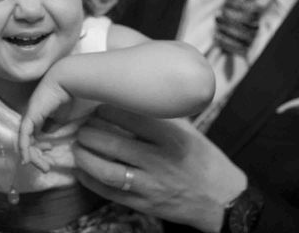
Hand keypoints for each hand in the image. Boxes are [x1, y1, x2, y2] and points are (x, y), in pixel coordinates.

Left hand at [18, 74, 70, 170]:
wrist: (68, 81)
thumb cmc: (68, 96)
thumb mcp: (62, 117)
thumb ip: (54, 126)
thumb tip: (48, 136)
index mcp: (38, 117)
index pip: (34, 138)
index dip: (40, 149)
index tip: (50, 154)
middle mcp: (30, 118)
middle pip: (29, 143)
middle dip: (38, 157)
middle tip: (47, 168)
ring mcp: (28, 117)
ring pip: (26, 143)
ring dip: (34, 157)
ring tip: (44, 167)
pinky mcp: (29, 117)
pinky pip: (24, 137)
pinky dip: (24, 149)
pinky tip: (27, 160)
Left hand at [73, 105, 246, 231]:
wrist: (220, 197)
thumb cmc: (201, 157)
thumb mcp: (188, 130)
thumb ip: (161, 115)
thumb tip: (130, 94)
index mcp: (170, 136)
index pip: (130, 118)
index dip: (107, 110)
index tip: (96, 105)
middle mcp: (159, 160)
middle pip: (113, 143)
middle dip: (90, 132)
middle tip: (82, 126)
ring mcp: (150, 184)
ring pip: (107, 170)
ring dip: (86, 157)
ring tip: (78, 146)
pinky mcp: (144, 204)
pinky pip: (110, 192)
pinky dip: (90, 181)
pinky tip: (81, 170)